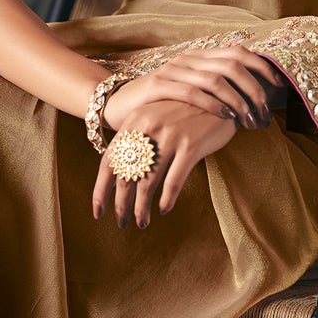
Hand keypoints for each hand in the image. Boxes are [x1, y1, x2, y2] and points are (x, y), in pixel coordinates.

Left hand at [92, 99, 238, 229]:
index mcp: (135, 120)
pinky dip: (166, 200)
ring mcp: (169, 135)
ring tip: (142, 222)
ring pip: (147, 183)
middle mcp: (148, 127)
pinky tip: (164, 209)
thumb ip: (138, 138)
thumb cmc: (185, 110)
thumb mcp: (157, 116)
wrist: (220, 95)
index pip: (109, 160)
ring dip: (142, 208)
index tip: (98, 211)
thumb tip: (119, 176)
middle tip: (121, 223)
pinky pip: (173, 182)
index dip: (101, 189)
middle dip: (121, 205)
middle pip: (126, 175)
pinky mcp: (191, 145)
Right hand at [104, 46, 285, 131]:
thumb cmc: (162, 105)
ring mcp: (173, 70)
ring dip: (239, 101)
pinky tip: (227, 116)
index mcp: (200, 57)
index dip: (262, 68)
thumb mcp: (191, 93)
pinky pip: (193, 92)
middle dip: (254, 89)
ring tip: (251, 120)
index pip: (239, 53)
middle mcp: (189, 59)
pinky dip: (214, 104)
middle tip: (265, 113)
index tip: (278, 89)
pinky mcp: (158, 85)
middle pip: (233, 64)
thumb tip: (253, 99)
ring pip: (216, 79)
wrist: (119, 104)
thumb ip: (216, 90)